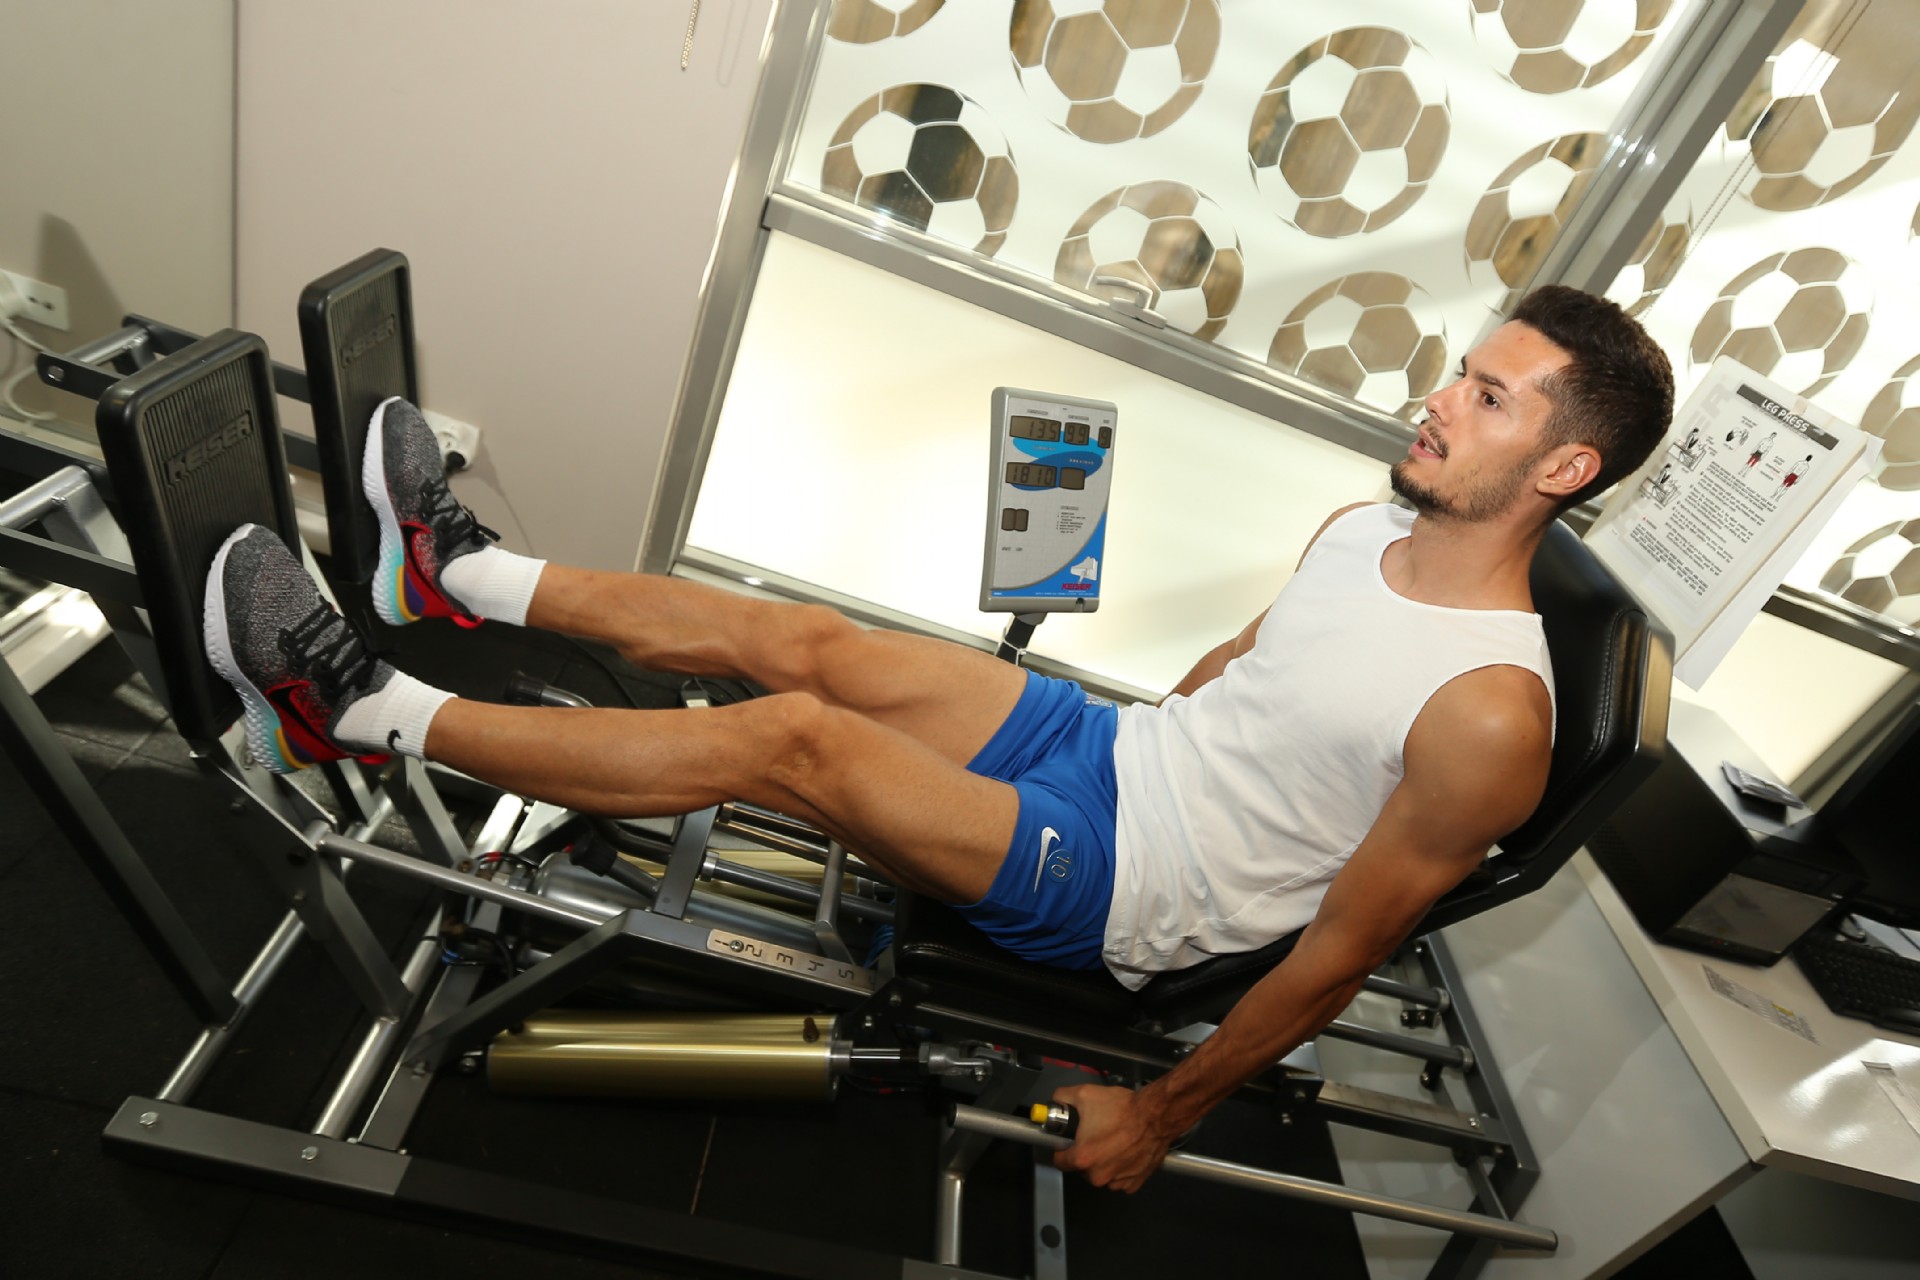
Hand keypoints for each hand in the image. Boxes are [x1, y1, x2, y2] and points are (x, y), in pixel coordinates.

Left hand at [1048, 1083, 1172, 1193]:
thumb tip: (1055, 1103)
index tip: (1070, 1140)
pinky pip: (1121, 1178)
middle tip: (1096, 1135)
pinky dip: (1122, 1168)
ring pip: (1102, 1175)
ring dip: (1105, 1163)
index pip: (1059, 1161)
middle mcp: (1099, 1176)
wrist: (1156, 1116)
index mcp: (1083, 1158)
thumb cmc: (1122, 1108)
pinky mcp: (1134, 1184)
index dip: (1063, 1148)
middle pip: (1082, 1169)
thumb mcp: (1085, 1094)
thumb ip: (1062, 1099)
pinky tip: (1127, 1151)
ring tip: (1115, 1142)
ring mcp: (1118, 1182)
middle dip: (1086, 1154)